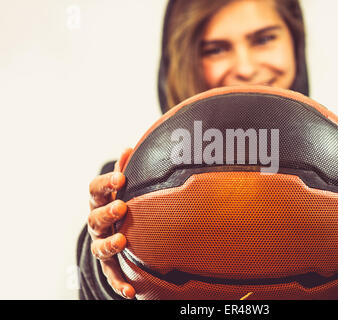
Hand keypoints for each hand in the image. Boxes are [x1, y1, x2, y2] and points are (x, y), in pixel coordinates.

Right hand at [88, 148, 134, 298]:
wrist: (114, 227)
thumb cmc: (120, 201)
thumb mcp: (120, 187)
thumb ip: (124, 169)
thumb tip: (129, 147)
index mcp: (100, 201)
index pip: (95, 190)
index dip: (106, 183)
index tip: (121, 177)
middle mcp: (97, 223)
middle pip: (94, 218)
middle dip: (107, 212)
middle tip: (122, 206)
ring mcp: (101, 243)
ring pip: (99, 247)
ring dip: (109, 244)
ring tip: (122, 241)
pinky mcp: (109, 264)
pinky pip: (112, 274)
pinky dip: (119, 283)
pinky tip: (131, 292)